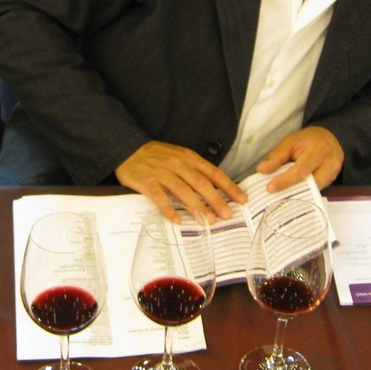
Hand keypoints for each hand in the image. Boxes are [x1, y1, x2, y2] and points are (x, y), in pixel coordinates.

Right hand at [116, 141, 246, 223]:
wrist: (129, 149)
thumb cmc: (158, 156)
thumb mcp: (180, 156)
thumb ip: (196, 170)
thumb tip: (216, 189)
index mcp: (189, 157)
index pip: (213, 172)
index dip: (229, 186)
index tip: (241, 199)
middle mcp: (177, 164)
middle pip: (201, 183)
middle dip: (216, 199)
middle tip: (227, 214)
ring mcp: (162, 173)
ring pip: (182, 191)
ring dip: (197, 207)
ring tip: (208, 221)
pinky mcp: (147, 182)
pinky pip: (159, 198)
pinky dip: (169, 210)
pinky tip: (178, 221)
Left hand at [255, 126, 343, 192]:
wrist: (328, 138)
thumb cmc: (307, 140)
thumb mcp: (290, 142)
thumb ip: (276, 156)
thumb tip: (261, 170)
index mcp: (319, 150)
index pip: (301, 170)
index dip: (285, 181)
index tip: (270, 188)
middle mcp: (330, 164)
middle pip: (309, 184)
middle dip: (291, 191)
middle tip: (273, 196)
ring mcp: (333, 174)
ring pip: (313, 191)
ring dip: (297, 194)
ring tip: (280, 195)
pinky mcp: (332, 181)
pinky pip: (316, 191)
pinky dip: (303, 193)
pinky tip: (292, 193)